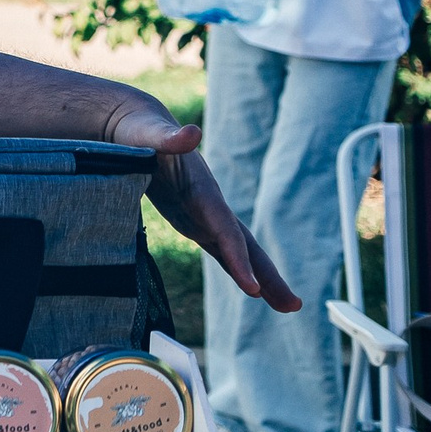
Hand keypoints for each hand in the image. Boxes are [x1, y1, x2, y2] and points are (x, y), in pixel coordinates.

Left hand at [109, 102, 299, 311]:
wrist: (136, 124)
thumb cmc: (139, 130)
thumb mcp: (146, 133)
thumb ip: (167, 137)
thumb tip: (191, 133)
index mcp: (200, 190)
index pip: (224, 230)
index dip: (238, 258)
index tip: (252, 288)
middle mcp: (208, 204)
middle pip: (244, 244)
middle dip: (268, 275)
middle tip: (294, 306)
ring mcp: (202, 212)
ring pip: (236, 249)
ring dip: (259, 277)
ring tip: (285, 305)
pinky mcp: (191, 217)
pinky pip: (218, 247)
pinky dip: (235, 267)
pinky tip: (250, 286)